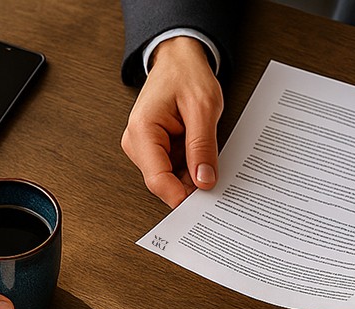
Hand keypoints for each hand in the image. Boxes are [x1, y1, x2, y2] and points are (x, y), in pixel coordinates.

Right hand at [121, 36, 222, 207]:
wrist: (178, 59)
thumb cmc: (186, 74)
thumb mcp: (203, 108)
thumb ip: (202, 147)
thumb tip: (204, 181)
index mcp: (142, 131)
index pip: (158, 180)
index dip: (182, 197)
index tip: (205, 204)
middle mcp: (137, 142)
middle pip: (163, 183)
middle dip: (190, 187)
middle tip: (217, 182)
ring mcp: (144, 148)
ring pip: (170, 179)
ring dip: (192, 177)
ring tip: (210, 162)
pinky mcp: (155, 150)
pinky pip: (174, 170)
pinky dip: (191, 169)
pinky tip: (204, 161)